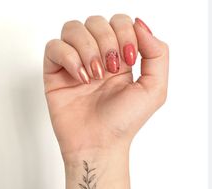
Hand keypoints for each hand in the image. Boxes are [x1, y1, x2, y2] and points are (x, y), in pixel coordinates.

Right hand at [43, 15, 168, 161]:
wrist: (99, 144)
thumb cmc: (124, 121)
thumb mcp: (154, 89)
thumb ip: (157, 54)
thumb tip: (140, 25)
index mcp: (119, 58)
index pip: (120, 21)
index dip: (125, 32)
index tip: (129, 58)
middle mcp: (97, 57)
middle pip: (96, 21)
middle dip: (106, 41)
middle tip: (110, 69)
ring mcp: (75, 64)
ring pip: (73, 29)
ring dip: (87, 49)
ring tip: (94, 76)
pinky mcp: (56, 73)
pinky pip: (54, 46)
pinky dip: (68, 58)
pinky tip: (80, 78)